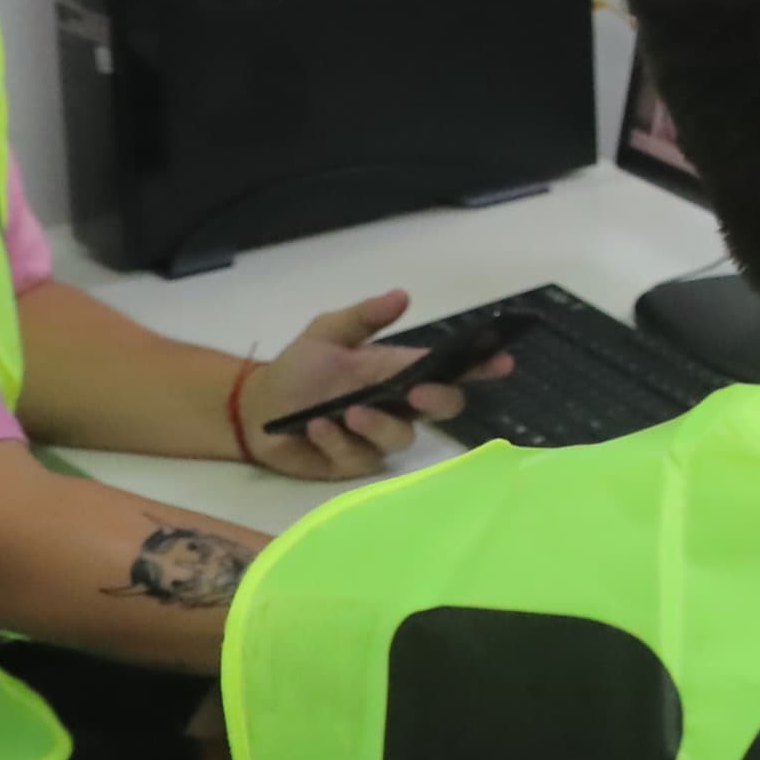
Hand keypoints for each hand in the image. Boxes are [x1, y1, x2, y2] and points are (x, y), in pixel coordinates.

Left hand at [237, 290, 499, 480]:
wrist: (256, 410)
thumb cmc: (298, 370)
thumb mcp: (327, 333)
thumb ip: (364, 317)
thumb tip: (402, 295)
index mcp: (397, 372)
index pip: (449, 370)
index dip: (480, 367)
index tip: (502, 361)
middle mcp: (397, 406)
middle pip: (441, 407)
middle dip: (438, 398)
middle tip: (418, 390)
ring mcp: (378, 438)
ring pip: (400, 437)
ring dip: (376, 424)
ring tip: (346, 413)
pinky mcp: (354, 464)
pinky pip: (358, 456)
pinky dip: (337, 441)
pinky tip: (317, 428)